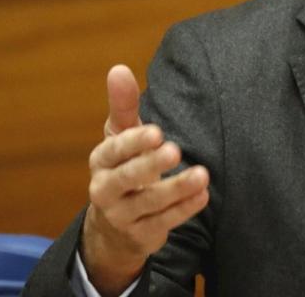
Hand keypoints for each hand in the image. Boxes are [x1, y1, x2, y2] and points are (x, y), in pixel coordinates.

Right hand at [81, 65, 209, 295]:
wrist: (114, 226)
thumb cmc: (123, 166)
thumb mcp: (120, 136)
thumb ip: (123, 105)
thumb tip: (118, 69)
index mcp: (101, 161)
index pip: (114, 150)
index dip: (134, 142)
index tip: (157, 132)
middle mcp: (105, 189)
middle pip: (126, 178)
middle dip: (150, 165)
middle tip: (175, 150)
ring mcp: (122, 215)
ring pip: (149, 203)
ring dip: (176, 188)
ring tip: (202, 175)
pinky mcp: (141, 234)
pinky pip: (163, 222)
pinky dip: (184, 209)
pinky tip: (203, 195)